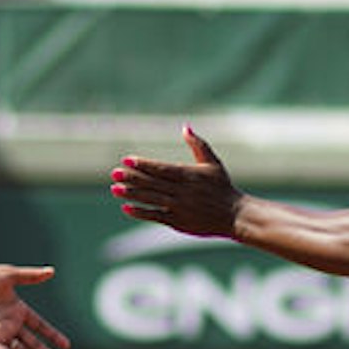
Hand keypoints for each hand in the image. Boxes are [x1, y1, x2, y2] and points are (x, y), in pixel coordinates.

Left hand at [109, 128, 240, 239]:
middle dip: (132, 178)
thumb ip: (198, 145)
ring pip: (151, 199)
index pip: (161, 168)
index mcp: (189, 175)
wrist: (234, 215)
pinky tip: (127, 207)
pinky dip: (141, 212)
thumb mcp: (213, 164)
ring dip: (132, 194)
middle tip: (114, 174)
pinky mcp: (178, 222)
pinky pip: (156, 216)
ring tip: (114, 189)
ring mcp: (179, 207)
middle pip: (152, 183)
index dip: (143, 164)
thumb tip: (185, 127)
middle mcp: (182, 191)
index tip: (126, 160)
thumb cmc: (223, 187)